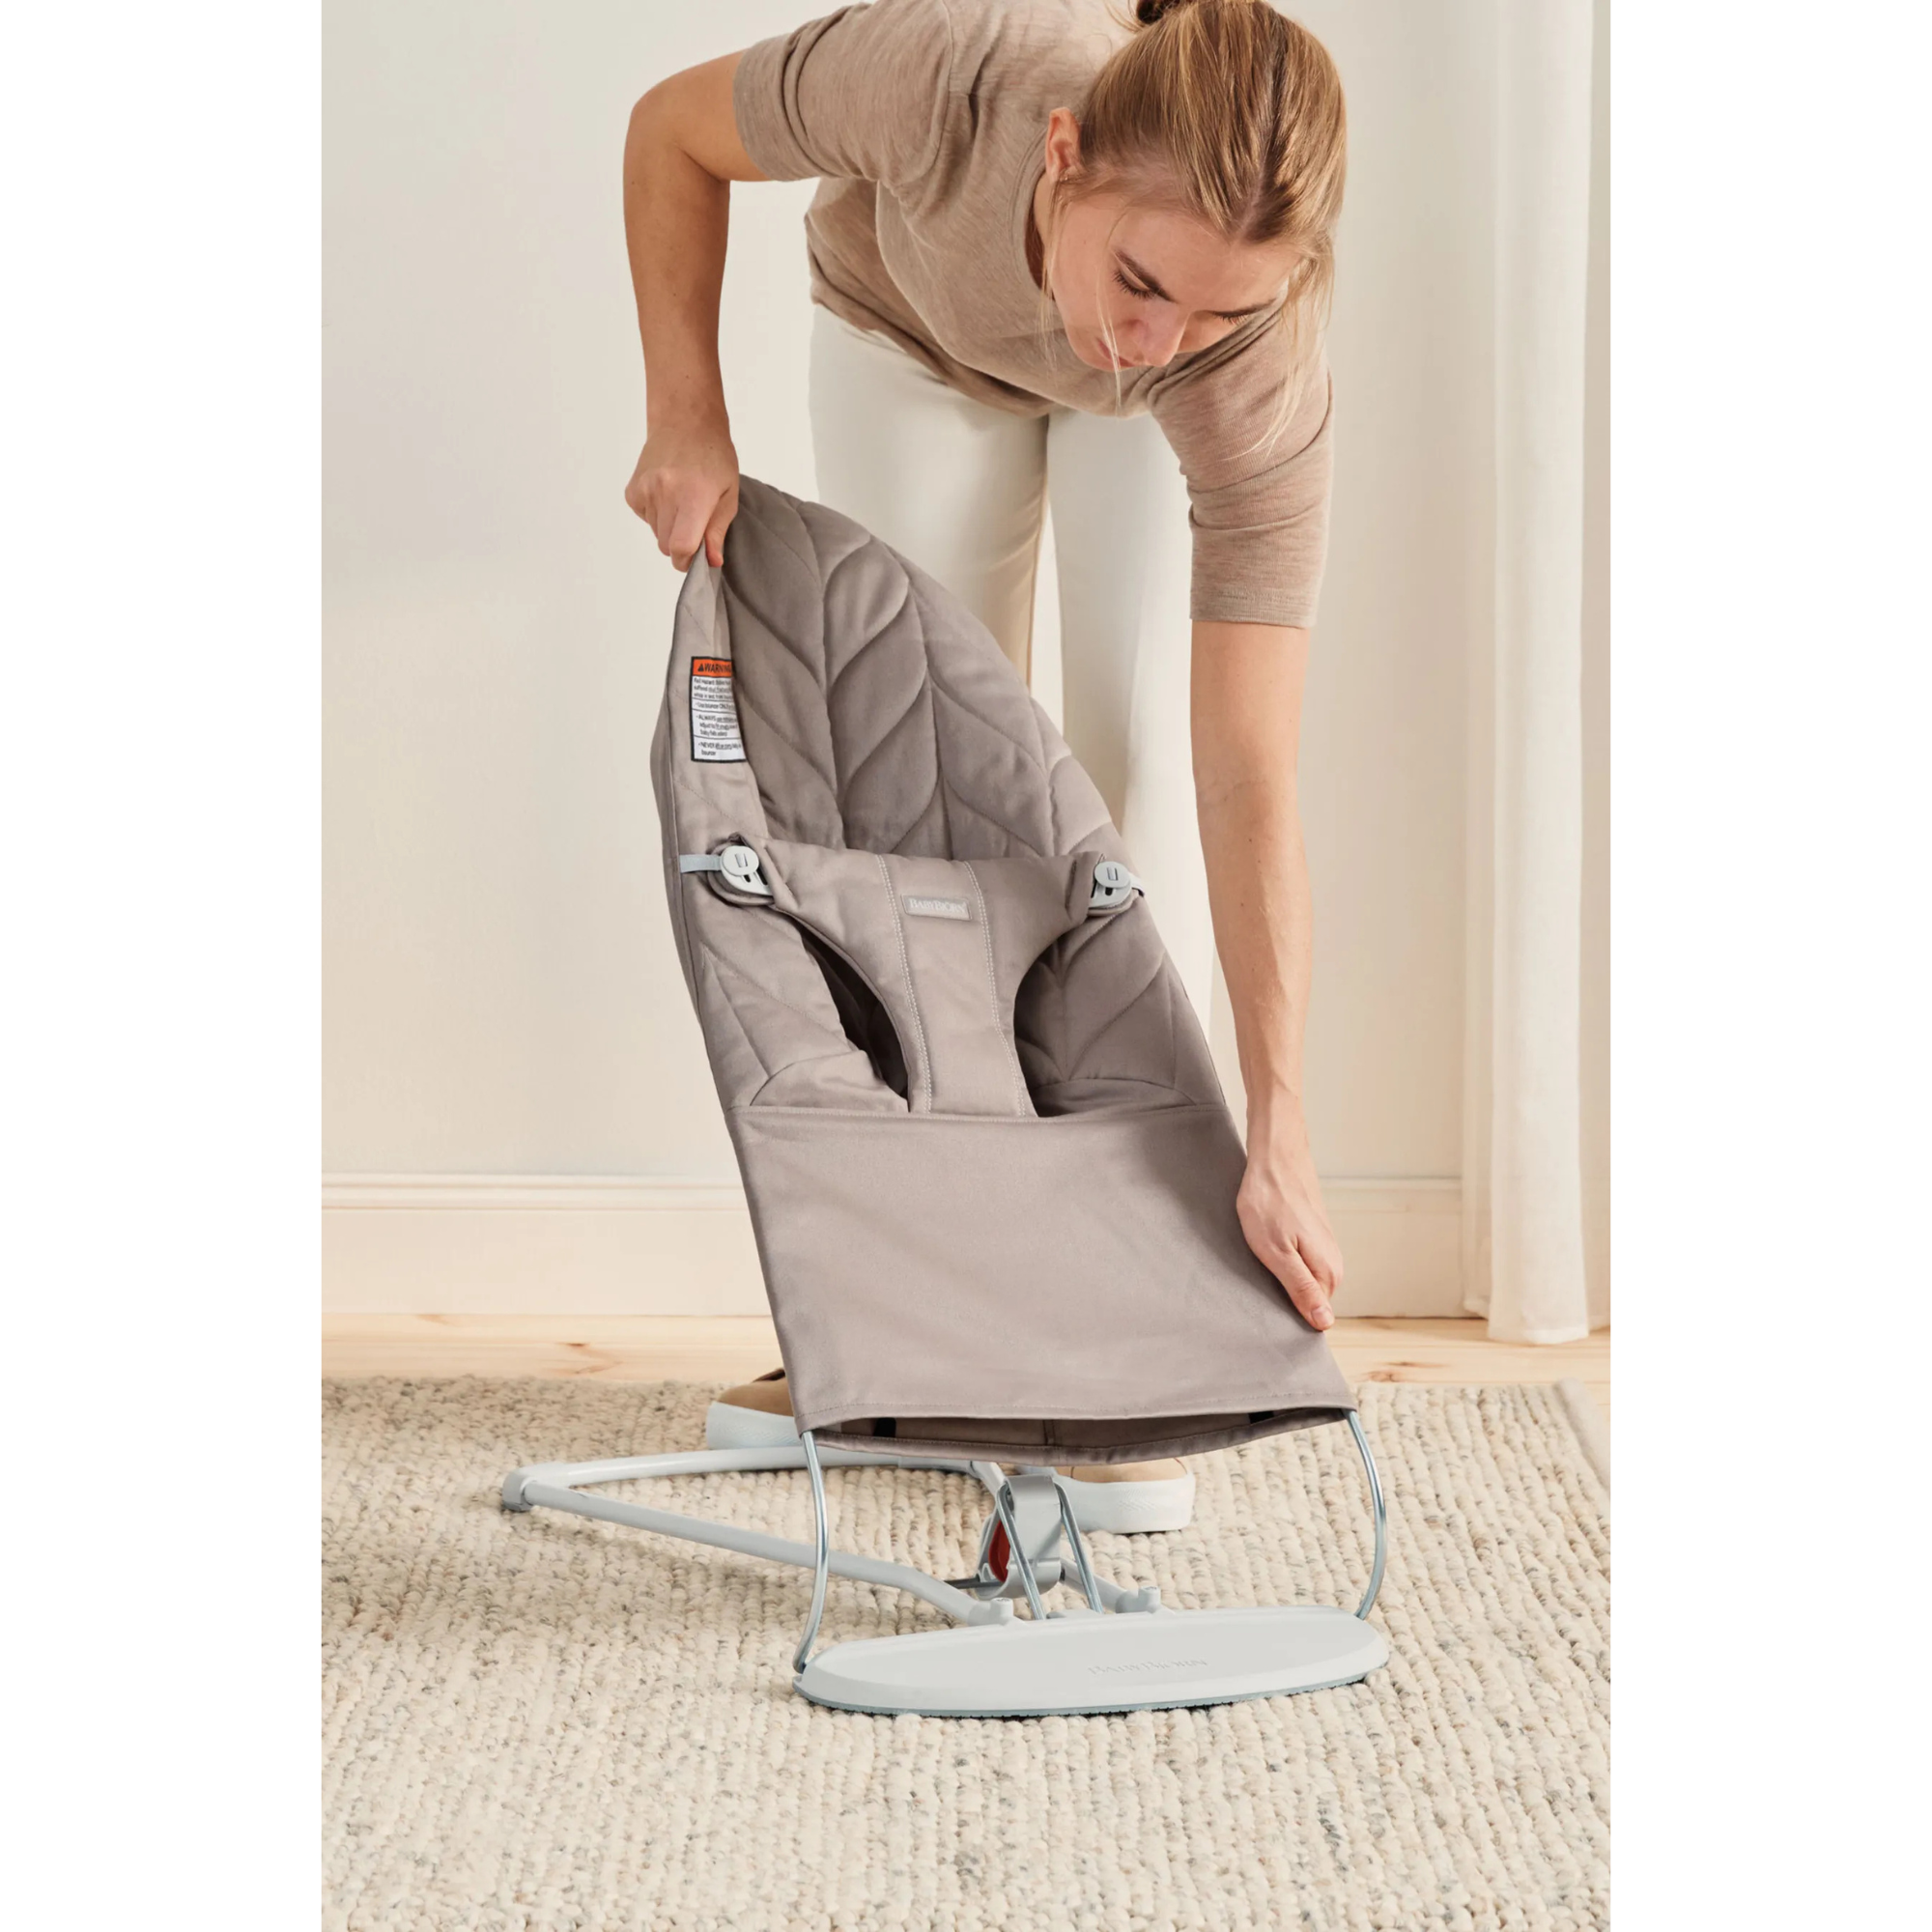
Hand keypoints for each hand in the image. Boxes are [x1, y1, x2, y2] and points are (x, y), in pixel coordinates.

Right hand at [625, 419, 739, 569]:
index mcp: (692, 496)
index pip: (680, 547)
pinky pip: (645, 519)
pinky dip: (656, 516)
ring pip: (655, 534)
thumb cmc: (713, 456)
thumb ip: (717, 531)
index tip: (696, 558)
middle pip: (666, 546)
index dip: (688, 560)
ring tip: (682, 503)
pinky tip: (667, 495)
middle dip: (681, 545)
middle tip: (696, 523)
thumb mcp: (728, 495)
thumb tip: (711, 562)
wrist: (685, 422)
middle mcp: (663, 493)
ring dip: (669, 529)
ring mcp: (644, 490)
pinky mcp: (632, 491)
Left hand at [1236, 1100, 1342, 1331]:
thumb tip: (1325, 1323)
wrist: (1275, 1156)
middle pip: (1309, 1297)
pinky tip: (1265, 1245)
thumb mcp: (1277, 1253)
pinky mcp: (1313, 1234)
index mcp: (1328, 1272)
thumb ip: (1301, 1289)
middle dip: (1283, 1294)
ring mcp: (1324, 1246)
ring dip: (1280, 1274)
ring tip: (1259, 1258)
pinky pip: (1298, 1260)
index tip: (1265, 1304)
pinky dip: (1280, 1257)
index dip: (1286, 1314)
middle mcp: (1333, 1262)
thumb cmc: (1269, 1203)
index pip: (1313, 1315)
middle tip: (1258, 1276)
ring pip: (1302, 1277)